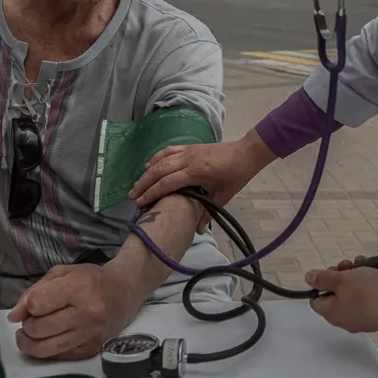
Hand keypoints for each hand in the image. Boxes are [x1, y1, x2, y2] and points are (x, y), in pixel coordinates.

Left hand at [6, 263, 138, 359]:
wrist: (124, 293)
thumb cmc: (90, 280)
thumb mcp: (61, 274)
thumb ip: (34, 291)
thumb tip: (13, 316)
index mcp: (79, 288)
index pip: (37, 304)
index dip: (27, 306)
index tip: (31, 305)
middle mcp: (87, 313)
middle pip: (38, 328)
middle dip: (27, 325)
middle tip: (31, 320)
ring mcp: (90, 334)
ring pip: (45, 348)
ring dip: (30, 342)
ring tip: (31, 333)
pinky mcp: (91, 350)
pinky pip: (57, 357)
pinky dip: (46, 350)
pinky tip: (49, 339)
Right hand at [130, 132, 273, 230]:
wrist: (246, 153)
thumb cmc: (235, 176)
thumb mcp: (223, 196)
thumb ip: (208, 212)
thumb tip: (196, 231)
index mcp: (196, 172)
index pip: (167, 183)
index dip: (152, 193)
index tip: (140, 203)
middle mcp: (188, 159)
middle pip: (159, 171)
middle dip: (144, 184)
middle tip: (132, 197)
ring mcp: (188, 151)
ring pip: (161, 160)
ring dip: (147, 172)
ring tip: (137, 184)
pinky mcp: (189, 146)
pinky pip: (168, 151)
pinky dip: (156, 158)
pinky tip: (149, 166)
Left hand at [305, 259, 377, 333]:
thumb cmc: (366, 290)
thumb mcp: (341, 279)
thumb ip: (323, 278)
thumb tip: (308, 278)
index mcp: (332, 314)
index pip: (316, 300)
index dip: (321, 283)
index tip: (332, 271)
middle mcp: (345, 321)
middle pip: (335, 296)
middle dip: (340, 277)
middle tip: (348, 266)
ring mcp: (363, 321)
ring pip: (352, 295)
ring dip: (354, 278)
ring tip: (362, 264)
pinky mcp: (377, 317)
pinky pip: (366, 300)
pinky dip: (367, 286)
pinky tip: (373, 272)